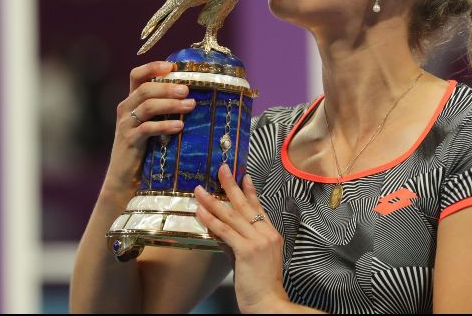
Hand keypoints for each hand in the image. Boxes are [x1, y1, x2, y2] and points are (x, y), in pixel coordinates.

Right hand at [105, 61, 194, 192]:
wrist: (125, 178)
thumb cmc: (146, 150)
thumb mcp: (154, 125)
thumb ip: (166, 110)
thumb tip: (196, 98)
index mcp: (132, 101)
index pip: (137, 75)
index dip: (153, 67)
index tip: (173, 66)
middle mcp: (126, 109)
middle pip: (145, 89)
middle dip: (168, 87)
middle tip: (188, 90)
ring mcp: (126, 125)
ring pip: (147, 106)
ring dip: (171, 104)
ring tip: (190, 106)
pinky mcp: (129, 141)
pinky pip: (147, 128)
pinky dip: (165, 125)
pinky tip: (180, 126)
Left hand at [194, 165, 288, 313]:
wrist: (269, 302)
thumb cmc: (262, 285)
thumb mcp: (252, 259)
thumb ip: (238, 242)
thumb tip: (220, 231)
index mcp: (271, 235)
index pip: (258, 208)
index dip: (249, 191)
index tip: (243, 176)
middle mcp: (266, 234)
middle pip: (245, 205)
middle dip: (231, 185)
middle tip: (222, 169)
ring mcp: (257, 241)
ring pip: (232, 216)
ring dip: (213, 200)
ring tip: (201, 189)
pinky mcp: (247, 250)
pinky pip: (225, 231)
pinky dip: (211, 220)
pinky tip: (201, 211)